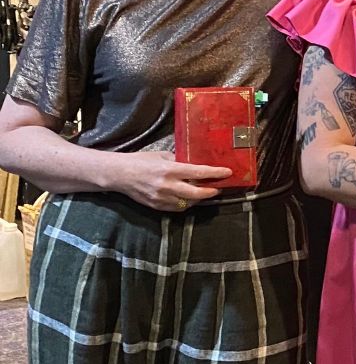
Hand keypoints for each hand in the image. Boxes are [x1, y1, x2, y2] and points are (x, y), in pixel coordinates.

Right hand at [117, 151, 231, 210]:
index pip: (199, 172)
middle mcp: (167, 185)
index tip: (228, 172)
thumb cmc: (141, 161)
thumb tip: (195, 164)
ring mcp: (161, 198)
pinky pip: (177, 208)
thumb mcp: (162, 156)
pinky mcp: (156, 206)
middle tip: (218, 188)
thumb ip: (179, 161)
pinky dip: (186, 204)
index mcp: (170, 170)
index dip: (215, 173)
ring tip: (205, 192)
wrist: (119, 174)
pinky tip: (189, 198)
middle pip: (197, 194)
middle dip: (211, 191)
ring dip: (199, 199)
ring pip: (188, 203)